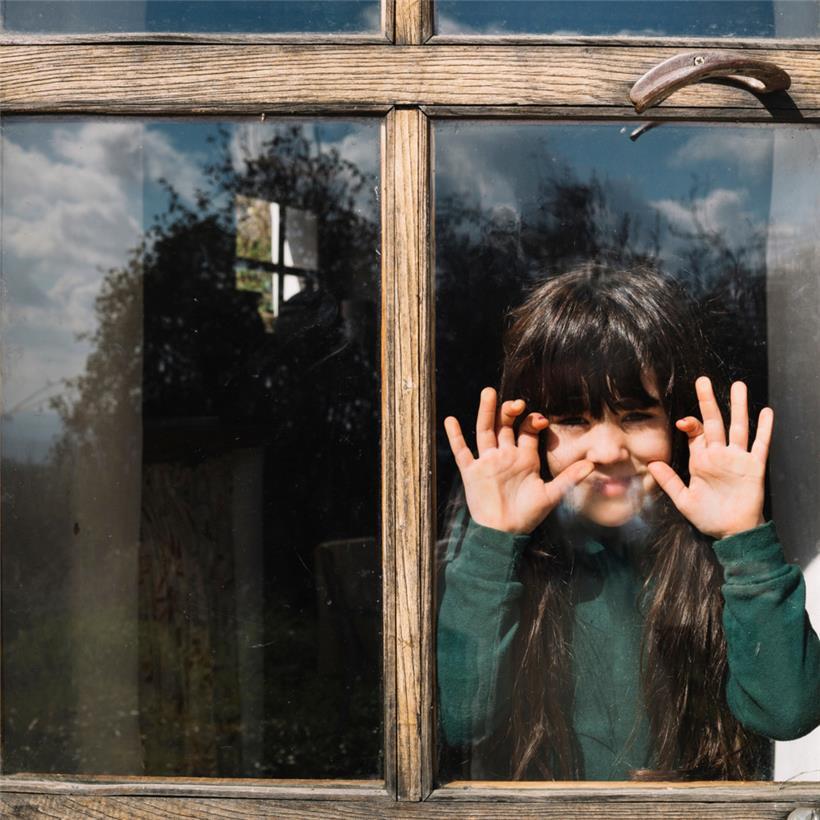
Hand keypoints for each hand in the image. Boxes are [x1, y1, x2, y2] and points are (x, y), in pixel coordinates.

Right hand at [444, 387, 593, 534]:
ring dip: (485, 412)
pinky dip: (455, 436)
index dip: (532, 421)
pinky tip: (450, 420)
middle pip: (504, 425)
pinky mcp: (471, 472)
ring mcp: (487, 462)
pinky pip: (462, 451)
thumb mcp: (551, 495)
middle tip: (516, 402)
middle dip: (509, 410)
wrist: (504, 533)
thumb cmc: (528, 515)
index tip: (539, 419)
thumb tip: (592, 463)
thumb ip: (569, 477)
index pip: (527, 431)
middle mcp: (505, 455)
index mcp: (524, 457)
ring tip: (488, 392)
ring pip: (484, 431)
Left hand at [647, 377, 772, 539]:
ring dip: (739, 407)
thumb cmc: (707, 517)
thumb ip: (669, 482)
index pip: (696, 433)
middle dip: (709, 401)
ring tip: (738, 386)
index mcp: (701, 460)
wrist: (731, 532)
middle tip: (703, 380)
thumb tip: (651, 464)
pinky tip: (766, 412)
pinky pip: (760, 444)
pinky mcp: (754, 467)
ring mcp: (737, 459)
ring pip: (738, 427)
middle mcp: (719, 455)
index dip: (690, 423)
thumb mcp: (683, 500)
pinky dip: (764, 429)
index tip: (683, 421)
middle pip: (715, 422)